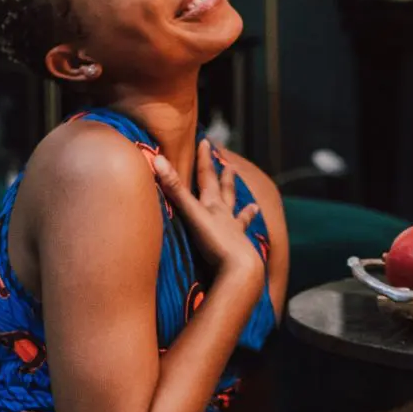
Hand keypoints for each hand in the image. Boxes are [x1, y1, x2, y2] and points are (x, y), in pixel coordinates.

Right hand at [154, 141, 265, 285]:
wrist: (240, 270)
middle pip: (225, 193)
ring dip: (244, 209)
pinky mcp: (240, 252)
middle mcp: (226, 217)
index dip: (204, 159)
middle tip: (230, 165)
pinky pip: (244, 245)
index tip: (205, 142)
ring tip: (254, 205)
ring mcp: (235, 234)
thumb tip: (158, 159)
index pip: (206, 177)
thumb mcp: (191, 213)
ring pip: (239, 217)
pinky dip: (248, 242)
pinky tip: (254, 242)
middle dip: (224, 178)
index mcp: (213, 206)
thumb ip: (174, 188)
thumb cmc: (215, 242)